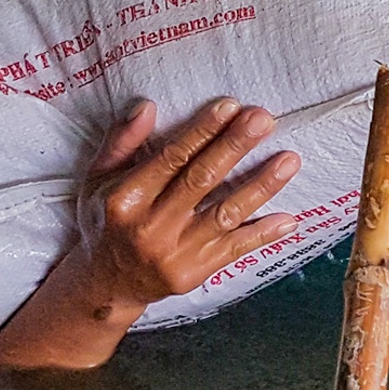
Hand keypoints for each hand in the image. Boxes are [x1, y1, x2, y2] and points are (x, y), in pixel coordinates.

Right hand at [74, 99, 301, 315]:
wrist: (106, 283)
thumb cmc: (107, 220)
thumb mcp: (99, 180)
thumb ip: (122, 142)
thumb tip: (147, 106)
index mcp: (125, 199)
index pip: (171, 158)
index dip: (202, 131)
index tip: (231, 106)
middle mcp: (149, 227)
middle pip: (201, 180)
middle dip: (235, 146)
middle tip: (264, 119)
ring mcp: (173, 253)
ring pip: (225, 214)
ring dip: (261, 186)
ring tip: (290, 160)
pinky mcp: (193, 274)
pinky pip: (234, 250)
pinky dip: (262, 234)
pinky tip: (289, 218)